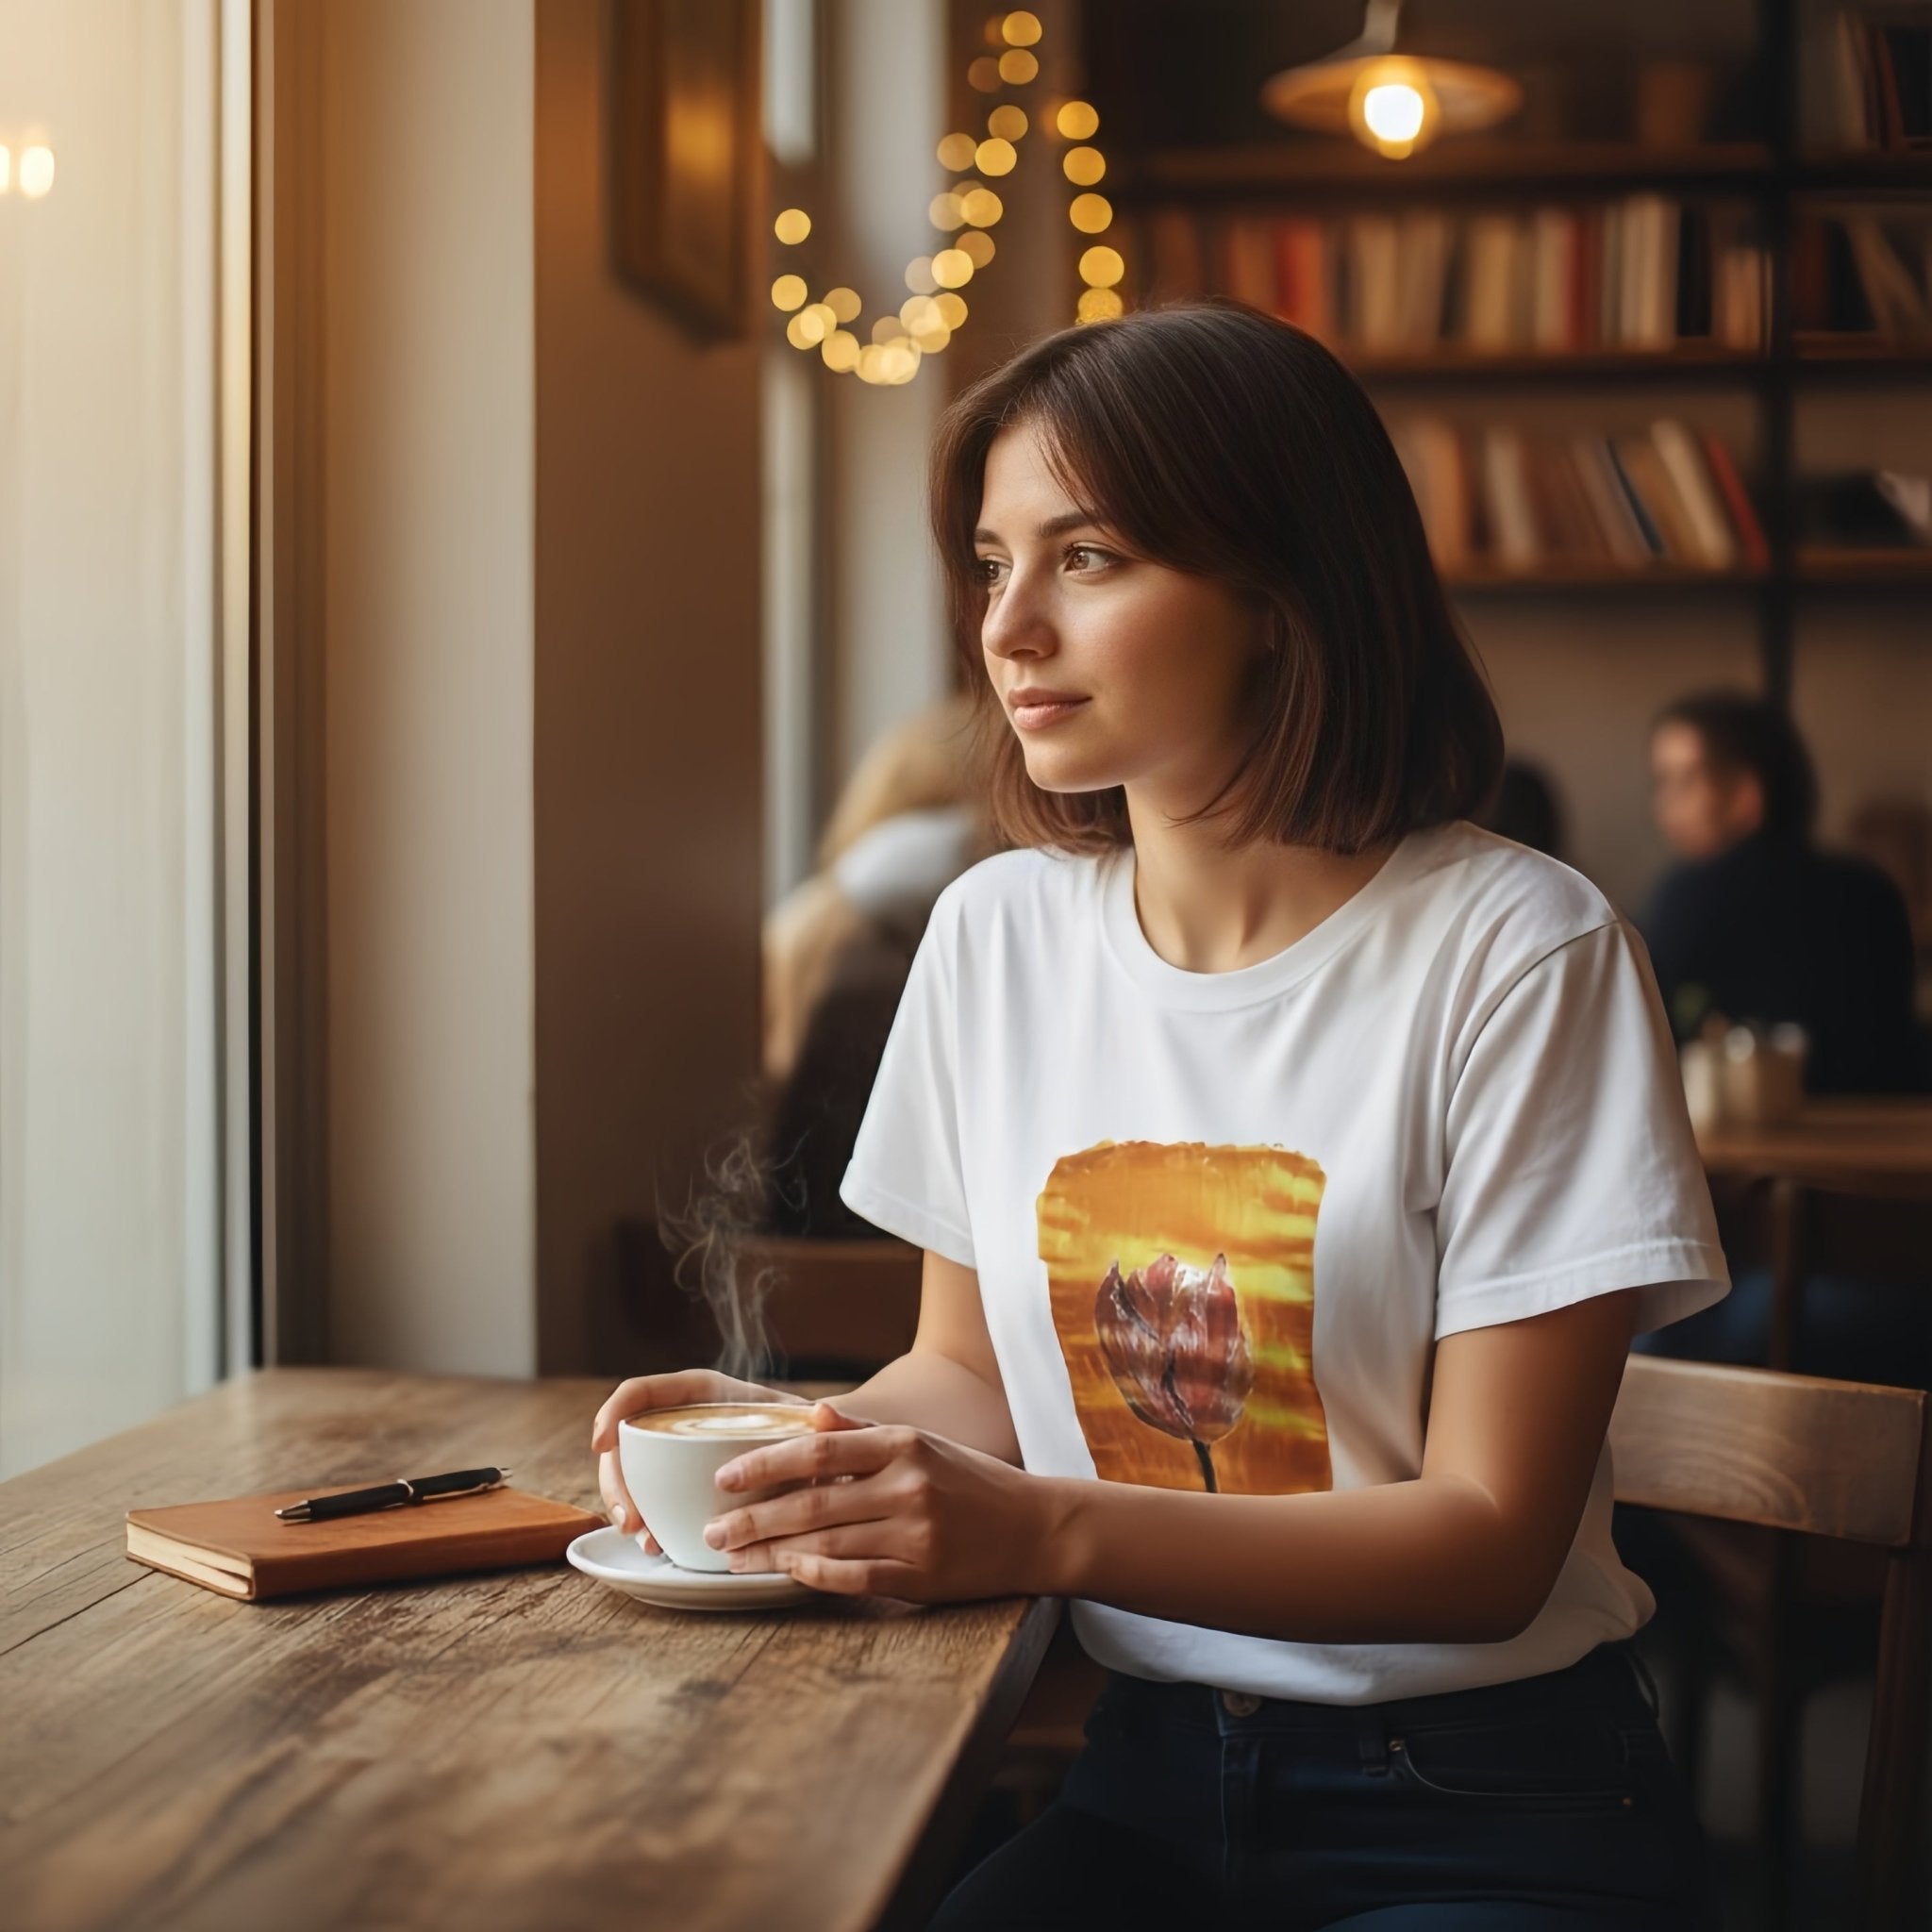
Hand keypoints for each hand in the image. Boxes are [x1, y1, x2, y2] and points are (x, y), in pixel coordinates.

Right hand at [591, 1369, 806, 1553]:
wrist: (822, 1463)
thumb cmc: (817, 1435)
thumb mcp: (817, 1423)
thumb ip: (825, 1418)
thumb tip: (821, 1413)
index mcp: (702, 1393)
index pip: (643, 1392)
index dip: (614, 1412)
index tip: (603, 1445)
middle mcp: (681, 1420)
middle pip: (626, 1441)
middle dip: (616, 1481)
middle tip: (632, 1522)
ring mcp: (675, 1455)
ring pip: (631, 1474)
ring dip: (627, 1508)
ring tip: (647, 1541)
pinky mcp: (679, 1485)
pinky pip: (649, 1499)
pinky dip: (646, 1522)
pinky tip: (657, 1545)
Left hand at [701, 1402, 1059, 1600]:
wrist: (1035, 1528)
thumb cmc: (970, 1480)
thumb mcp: (923, 1443)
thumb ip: (864, 1433)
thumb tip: (812, 1413)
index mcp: (903, 1445)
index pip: (818, 1451)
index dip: (765, 1464)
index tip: (723, 1479)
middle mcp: (908, 1487)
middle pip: (812, 1504)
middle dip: (753, 1518)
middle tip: (712, 1531)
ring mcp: (915, 1535)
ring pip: (826, 1545)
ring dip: (771, 1553)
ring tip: (733, 1558)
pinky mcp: (922, 1578)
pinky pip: (855, 1578)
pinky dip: (815, 1576)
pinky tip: (785, 1573)